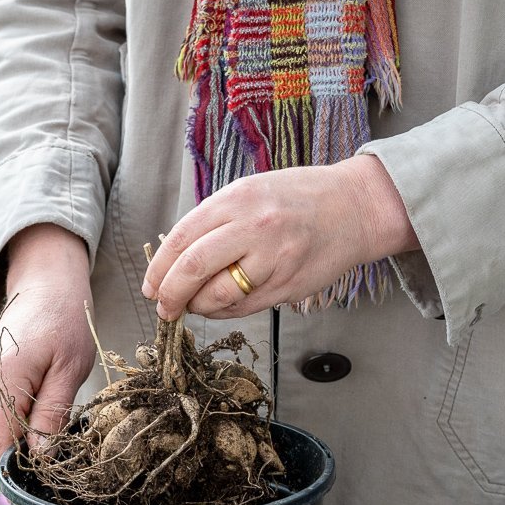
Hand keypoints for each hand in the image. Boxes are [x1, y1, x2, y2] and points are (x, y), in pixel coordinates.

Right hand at [0, 225, 96, 466]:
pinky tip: (39, 416)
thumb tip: (41, 456)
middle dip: (21, 457)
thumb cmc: (65, 322)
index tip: (46, 480)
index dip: (18, 468)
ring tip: (51, 434)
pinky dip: (14, 423)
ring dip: (18, 439)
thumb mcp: (70, 369)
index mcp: (1, 379)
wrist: (45, 286)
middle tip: (57, 461)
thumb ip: (52, 413)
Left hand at [142, 155, 417, 320]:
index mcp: (237, 199)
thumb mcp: (251, 192)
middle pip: (193, 268)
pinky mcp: (288, 284)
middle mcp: (253, 227)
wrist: (354, 207)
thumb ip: (215, 220)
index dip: (159, 268)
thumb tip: (175, 259)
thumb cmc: (299, 198)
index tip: (150, 286)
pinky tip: (220, 307)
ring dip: (198, 307)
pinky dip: (225, 312)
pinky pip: (245, 307)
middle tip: (164, 307)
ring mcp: (273, 258)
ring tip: (194, 306)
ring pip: (219, 295)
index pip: (182, 238)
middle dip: (170, 294)